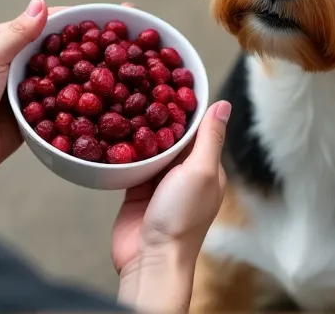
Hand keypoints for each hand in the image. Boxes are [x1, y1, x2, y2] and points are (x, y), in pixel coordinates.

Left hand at [0, 0, 134, 180]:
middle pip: (66, 49)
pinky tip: (109, 101)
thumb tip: (41, 2)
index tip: (114, 14)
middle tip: (131, 40)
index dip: (82, 18)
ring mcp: (31, 90)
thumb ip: (17, 33)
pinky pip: (65, 106)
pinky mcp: (36, 115)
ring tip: (129, 69)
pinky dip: (84, 102)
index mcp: (7, 40)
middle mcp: (22, 62)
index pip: (51, 22)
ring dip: (94, 73)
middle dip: (96, 44)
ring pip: (69, 77)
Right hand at [113, 101, 230, 311]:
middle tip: (139, 80)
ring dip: (137, 126)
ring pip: (148, 144)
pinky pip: (129, 160)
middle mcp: (183, 171)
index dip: (184, 103)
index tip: (169, 77)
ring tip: (122, 95)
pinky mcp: (134, 188)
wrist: (149, 258)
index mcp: (206, 166)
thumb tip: (223, 104)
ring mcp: (158, 179)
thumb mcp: (200, 172)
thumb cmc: (181, 218)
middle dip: (157, 111)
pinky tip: (111, 126)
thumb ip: (209, 138)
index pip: (197, 127)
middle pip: (170, 133)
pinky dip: (122, 146)